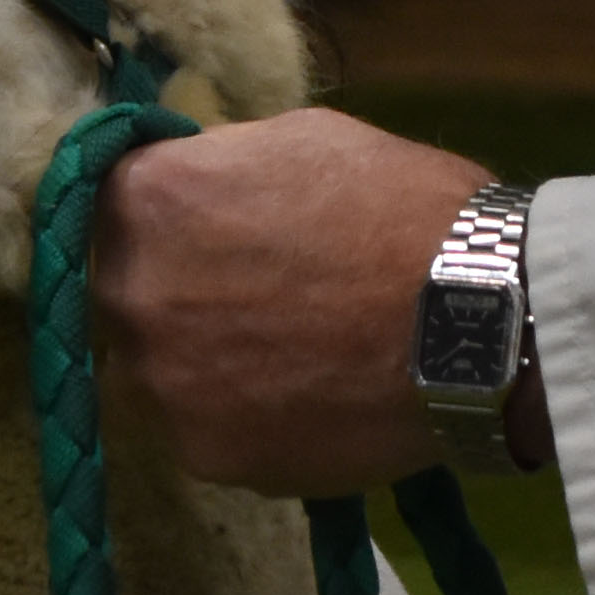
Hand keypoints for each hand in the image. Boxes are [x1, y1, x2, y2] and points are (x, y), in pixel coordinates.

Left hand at [91, 108, 490, 496]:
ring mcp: (163, 384)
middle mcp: (129, 294)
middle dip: (178, 293)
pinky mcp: (206, 456)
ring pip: (164, 372)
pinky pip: (209, 431)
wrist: (480, 321)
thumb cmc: (404, 208)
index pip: (114, 206)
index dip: (166, 219)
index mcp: (147, 199)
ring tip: (293, 359)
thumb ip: (226, 165)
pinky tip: (308, 403)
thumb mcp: (305, 138)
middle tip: (258, 299)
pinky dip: (248, 421)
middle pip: (129, 295)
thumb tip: (203, 184)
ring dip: (207, 364)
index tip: (208, 232)